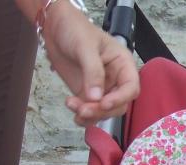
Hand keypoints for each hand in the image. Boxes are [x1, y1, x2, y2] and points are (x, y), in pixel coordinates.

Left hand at [42, 0, 139, 126]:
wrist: (55, 27)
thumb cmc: (75, 29)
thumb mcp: (85, 47)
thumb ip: (92, 72)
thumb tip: (95, 98)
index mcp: (123, 66)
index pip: (130, 88)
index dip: (120, 99)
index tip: (103, 103)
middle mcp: (116, 80)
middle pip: (118, 105)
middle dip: (101, 110)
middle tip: (83, 109)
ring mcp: (103, 90)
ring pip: (104, 112)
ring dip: (90, 115)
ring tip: (72, 106)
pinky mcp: (88, 95)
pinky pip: (91, 112)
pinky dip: (83, 117)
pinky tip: (73, 112)